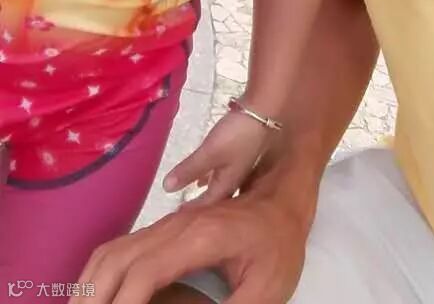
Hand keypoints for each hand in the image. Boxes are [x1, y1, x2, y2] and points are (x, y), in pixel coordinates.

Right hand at [80, 185, 308, 303]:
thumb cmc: (278, 246)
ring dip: (90, 284)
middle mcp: (176, 225)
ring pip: (112, 249)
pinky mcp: (165, 228)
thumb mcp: (268, 289)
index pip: (146, 271)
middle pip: (117, 258)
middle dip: (94, 297)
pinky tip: (95, 296)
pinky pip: (120, 247)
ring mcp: (167, 224)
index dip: (122, 303)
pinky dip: (99, 273)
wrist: (283, 201)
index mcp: (200, 237)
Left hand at [164, 110, 267, 203]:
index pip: (206, 207)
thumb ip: (188, 170)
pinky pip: (219, 173)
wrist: (262, 112)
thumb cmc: (236, 136)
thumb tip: (165, 190)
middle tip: (180, 213)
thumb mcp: (209, 153)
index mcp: (227, 186)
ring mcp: (237, 167)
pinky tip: (203, 176)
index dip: (190, 213)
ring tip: (190, 198)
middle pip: (213, 200)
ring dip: (203, 193)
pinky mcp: (238, 154)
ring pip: (217, 186)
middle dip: (198, 206)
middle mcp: (234, 181)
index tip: (174, 222)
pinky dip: (208, 177)